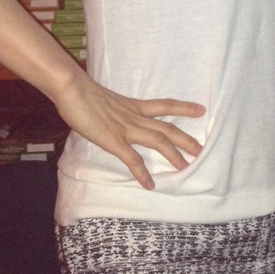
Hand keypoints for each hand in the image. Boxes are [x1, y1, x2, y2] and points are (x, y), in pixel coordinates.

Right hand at [53, 71, 205, 189]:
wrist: (73, 89)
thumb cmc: (84, 92)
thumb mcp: (107, 100)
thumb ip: (115, 110)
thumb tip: (114, 117)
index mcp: (134, 106)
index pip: (165, 105)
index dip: (184, 108)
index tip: (201, 110)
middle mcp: (135, 116)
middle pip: (167, 127)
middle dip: (185, 139)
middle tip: (201, 149)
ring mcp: (125, 128)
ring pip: (157, 141)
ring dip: (173, 154)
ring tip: (186, 167)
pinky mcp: (113, 140)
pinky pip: (132, 159)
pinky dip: (142, 172)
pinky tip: (150, 184)